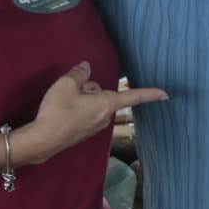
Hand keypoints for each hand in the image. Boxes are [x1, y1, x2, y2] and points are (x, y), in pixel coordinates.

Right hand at [24, 62, 166, 162]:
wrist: (42, 140)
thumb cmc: (57, 111)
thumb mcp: (66, 84)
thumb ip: (80, 73)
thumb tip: (86, 67)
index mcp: (106, 104)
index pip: (132, 96)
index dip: (150, 94)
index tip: (166, 95)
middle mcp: (105, 118)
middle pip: (103, 94)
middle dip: (89, 89)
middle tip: (71, 93)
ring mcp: (95, 127)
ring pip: (93, 103)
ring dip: (82, 99)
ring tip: (63, 104)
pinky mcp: (84, 133)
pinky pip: (85, 113)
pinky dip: (76, 109)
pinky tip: (62, 113)